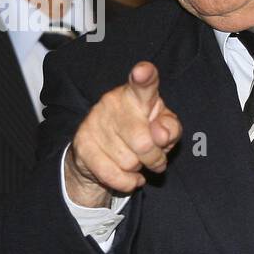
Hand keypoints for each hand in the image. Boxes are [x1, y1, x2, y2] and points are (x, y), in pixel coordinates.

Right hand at [64, 61, 181, 206]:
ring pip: (129, 162)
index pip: (144, 84)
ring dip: (137, 169)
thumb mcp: (163, 129)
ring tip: (133, 160)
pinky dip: (127, 182)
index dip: (145, 77)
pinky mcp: (82, 143)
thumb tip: (161, 135)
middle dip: (154, 158)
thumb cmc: (141, 134)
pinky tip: (127, 175)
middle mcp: (113, 102)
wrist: (101, 153)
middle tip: (153, 158)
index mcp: (137, 94)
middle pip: (144, 143)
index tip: (142, 71)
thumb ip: (171, 128)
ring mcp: (95, 122)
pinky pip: (113, 175)